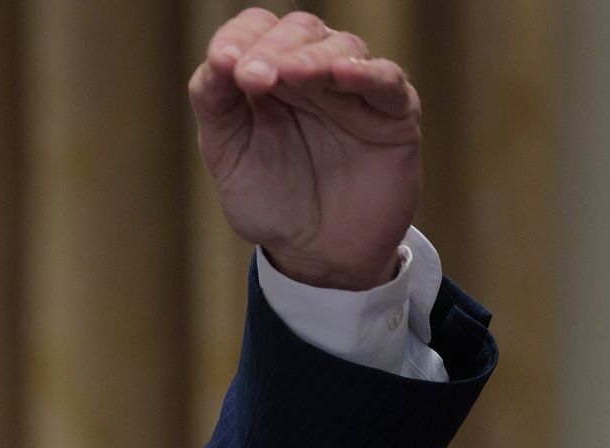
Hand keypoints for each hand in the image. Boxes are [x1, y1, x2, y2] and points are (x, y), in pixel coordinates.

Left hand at [189, 8, 421, 290]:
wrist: (316, 255)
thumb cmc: (271, 202)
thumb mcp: (227, 154)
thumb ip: (215, 104)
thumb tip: (216, 60)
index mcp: (267, 77)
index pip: (255, 31)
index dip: (239, 37)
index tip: (223, 63)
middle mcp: (311, 76)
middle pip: (298, 31)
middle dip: (271, 47)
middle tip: (252, 76)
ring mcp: (354, 91)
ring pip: (341, 47)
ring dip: (311, 56)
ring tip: (290, 74)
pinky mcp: (393, 114)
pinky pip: (386, 80)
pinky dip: (366, 72)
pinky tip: (340, 74)